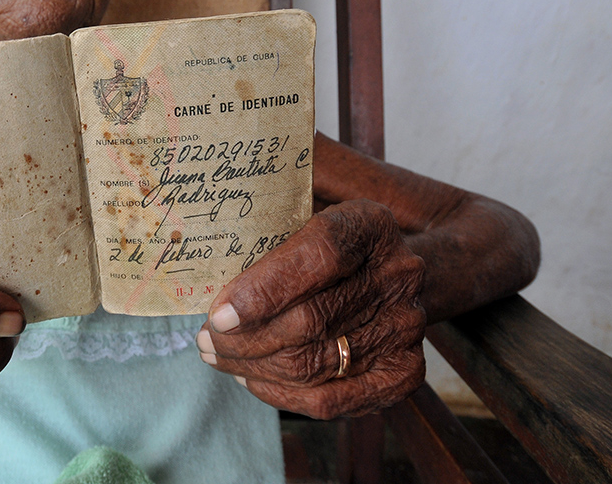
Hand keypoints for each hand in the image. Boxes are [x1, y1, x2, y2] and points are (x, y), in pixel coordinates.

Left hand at [196, 200, 425, 417]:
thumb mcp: (307, 212)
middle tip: (205, 340)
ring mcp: (406, 326)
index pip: (319, 254)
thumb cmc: (330, 245)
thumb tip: (205, 251)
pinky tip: (251, 379)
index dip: (265, 288)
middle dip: (244, 338)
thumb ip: (268, 223)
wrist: (394, 274)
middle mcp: (398, 275)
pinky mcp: (405, 371)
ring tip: (219, 357)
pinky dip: (282, 394)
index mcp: (370, 224)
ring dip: (254, 367)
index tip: (219, 313)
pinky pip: (332, 399)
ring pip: (314, 363)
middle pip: (310, 319)